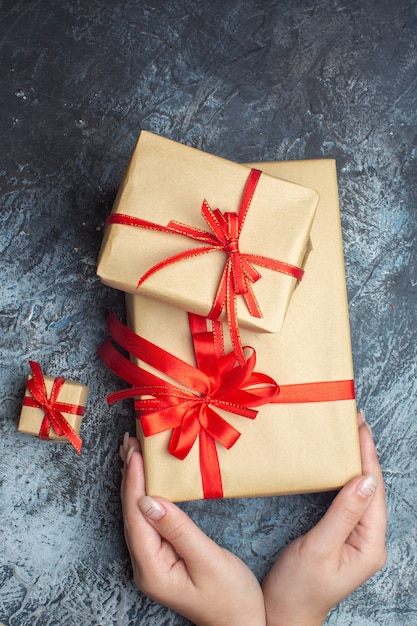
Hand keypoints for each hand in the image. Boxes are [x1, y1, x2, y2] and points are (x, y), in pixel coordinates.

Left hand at [119, 435, 265, 625]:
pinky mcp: (162, 558)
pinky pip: (147, 521)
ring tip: (132, 454)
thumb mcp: (208, 559)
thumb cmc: (231, 596)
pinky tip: (146, 481)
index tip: (136, 453)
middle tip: (128, 443)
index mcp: (153, 569)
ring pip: (137, 516)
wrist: (242, 624)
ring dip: (135, 484)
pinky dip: (145, 496)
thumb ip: (178, 529)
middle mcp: (145, 566)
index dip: (135, 483)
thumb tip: (149, 500)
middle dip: (130, 477)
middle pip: (131, 514)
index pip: (136, 518)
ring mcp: (152, 563)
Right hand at [262, 411, 386, 625]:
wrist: (284, 614)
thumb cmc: (299, 588)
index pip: (373, 490)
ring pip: (360, 491)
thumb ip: (343, 514)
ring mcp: (356, 537)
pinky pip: (348, 499)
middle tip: (354, 422)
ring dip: (355, 462)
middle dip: (365, 454)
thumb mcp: (320, 548)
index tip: (360, 427)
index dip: (367, 456)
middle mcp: (369, 539)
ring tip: (349, 434)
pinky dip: (343, 477)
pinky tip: (337, 464)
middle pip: (371, 487)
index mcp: (370, 543)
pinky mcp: (342, 535)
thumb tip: (365, 479)